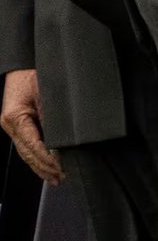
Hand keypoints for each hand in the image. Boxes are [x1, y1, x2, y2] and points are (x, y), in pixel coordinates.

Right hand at [1, 69, 63, 184]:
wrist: (24, 63)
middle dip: (45, 168)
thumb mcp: (47, 90)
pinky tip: (47, 166)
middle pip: (28, 154)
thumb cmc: (34, 72)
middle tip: (62, 177)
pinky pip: (28, 146)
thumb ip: (52, 113)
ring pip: (27, 153)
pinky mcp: (18, 125)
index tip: (60, 166)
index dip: (47, 158)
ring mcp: (13, 126)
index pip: (32, 145)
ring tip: (56, 178)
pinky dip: (37, 157)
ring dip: (41, 167)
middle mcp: (11, 124)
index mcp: (15, 117)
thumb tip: (63, 134)